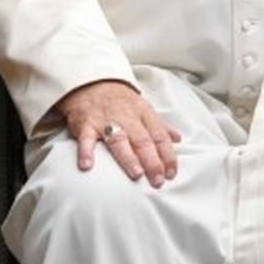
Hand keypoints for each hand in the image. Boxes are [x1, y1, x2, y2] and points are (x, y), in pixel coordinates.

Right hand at [55, 79, 180, 186]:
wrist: (92, 83)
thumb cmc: (121, 101)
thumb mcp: (144, 108)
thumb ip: (160, 126)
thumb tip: (178, 139)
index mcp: (144, 114)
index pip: (160, 136)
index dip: (167, 155)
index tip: (172, 173)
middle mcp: (128, 118)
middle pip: (143, 140)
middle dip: (152, 161)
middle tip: (158, 180)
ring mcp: (106, 121)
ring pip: (119, 140)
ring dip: (128, 157)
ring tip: (136, 174)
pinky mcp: (85, 124)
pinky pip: (85, 139)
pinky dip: (86, 151)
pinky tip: (87, 166)